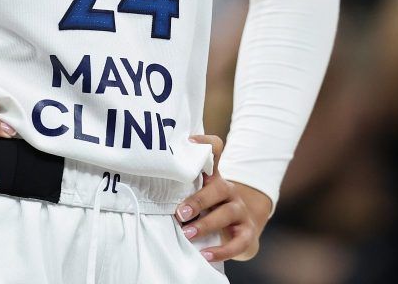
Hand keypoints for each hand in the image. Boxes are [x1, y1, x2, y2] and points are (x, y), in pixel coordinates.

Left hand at [177, 134, 271, 262]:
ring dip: (206, 224)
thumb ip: (181, 189)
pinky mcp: (247, 232)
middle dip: (198, 200)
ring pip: (227, 213)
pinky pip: (238, 242)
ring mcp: (240, 211)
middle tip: (180, 213)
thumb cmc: (209, 210)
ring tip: (187, 234)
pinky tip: (206, 255)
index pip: (215, 151)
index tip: (188, 142)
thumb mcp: (197, 195)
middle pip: (218, 188)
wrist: (239, 229)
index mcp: (214, 178)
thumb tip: (149, 186)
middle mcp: (229, 190)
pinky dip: (222, 250)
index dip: (205, 144)